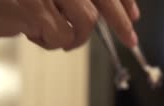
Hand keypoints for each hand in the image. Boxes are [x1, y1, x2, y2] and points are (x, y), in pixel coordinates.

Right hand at [0, 0, 139, 49]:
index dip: (121, 1)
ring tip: (54, 36)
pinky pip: (59, 36)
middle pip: (100, 1)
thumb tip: (104, 12)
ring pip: (85, 22)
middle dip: (119, 22)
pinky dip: (51, 42)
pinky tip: (33, 36)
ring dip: (75, 37)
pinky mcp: (31, 8)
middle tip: (131, 39)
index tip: (133, 17)